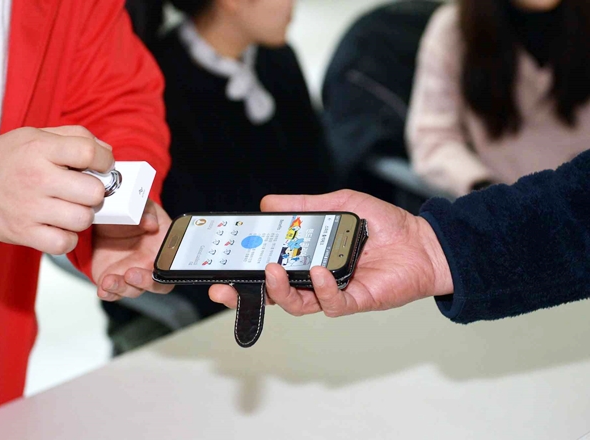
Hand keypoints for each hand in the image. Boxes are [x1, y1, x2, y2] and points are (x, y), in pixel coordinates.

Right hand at [0, 126, 113, 253]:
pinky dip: (68, 238)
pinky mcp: (24, 233)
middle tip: (83, 191)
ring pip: (83, 219)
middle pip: (93, 192)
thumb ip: (75, 137)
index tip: (102, 166)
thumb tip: (108, 154)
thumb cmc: (8, 160)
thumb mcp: (36, 136)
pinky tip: (60, 226)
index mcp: (40, 149)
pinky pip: (64, 243)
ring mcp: (30, 208)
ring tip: (70, 208)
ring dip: (83, 216)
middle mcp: (36, 178)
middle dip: (95, 192)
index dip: (104, 161)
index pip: (88, 152)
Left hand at [91, 199, 173, 300]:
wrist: (109, 218)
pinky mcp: (115, 278)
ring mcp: (133, 273)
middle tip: (131, 274)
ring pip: (133, 290)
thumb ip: (147, 211)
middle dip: (145, 283)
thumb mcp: (142, 205)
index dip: (168, 270)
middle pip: (157, 284)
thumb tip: (151, 224)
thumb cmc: (133, 214)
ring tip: (109, 282)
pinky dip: (109, 293)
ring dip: (122, 288)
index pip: (173, 265)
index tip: (155, 265)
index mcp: (164, 248)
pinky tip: (103, 290)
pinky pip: (114, 292)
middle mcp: (151, 264)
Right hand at [209, 190, 452, 316]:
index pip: (268, 266)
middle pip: (271, 294)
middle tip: (223, 288)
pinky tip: (319, 271)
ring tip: (272, 270)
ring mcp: (332, 292)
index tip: (220, 262)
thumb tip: (267, 202)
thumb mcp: (338, 204)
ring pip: (295, 303)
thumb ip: (304, 206)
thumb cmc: (382, 224)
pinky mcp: (354, 300)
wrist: (422, 241)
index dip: (243, 269)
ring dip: (279, 291)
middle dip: (244, 294)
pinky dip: (322, 289)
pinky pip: (331, 303)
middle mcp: (314, 278)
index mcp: (307, 257)